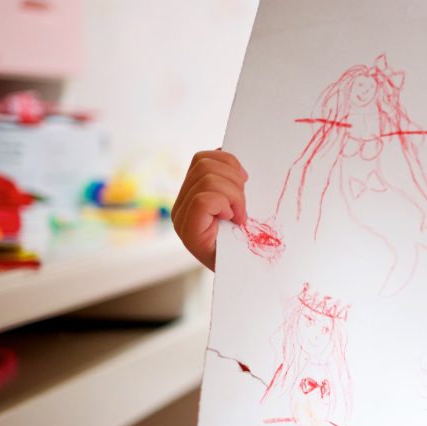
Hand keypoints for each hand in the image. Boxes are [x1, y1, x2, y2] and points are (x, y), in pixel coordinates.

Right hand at [170, 149, 248, 270]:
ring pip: (207, 179)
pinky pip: (204, 200)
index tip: (246, 180)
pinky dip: (227, 205)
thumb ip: (231, 182)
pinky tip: (235, 220)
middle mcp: (180, 204)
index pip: (202, 159)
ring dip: (234, 194)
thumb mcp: (241, 205)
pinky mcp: (187, 231)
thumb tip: (231, 151)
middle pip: (204, 164)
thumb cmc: (245, 240)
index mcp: (192, 193)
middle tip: (244, 203)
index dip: (227, 161)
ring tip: (240, 214)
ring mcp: (181, 217)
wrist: (246, 274)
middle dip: (233, 178)